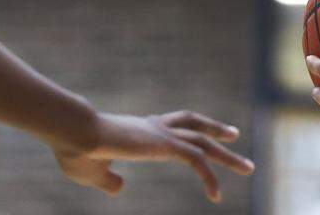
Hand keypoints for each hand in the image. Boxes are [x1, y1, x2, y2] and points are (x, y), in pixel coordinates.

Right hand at [52, 110, 253, 200]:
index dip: (190, 129)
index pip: (173, 125)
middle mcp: (154, 127)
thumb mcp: (93, 172)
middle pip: (194, 126)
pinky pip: (195, 160)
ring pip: (203, 142)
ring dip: (227, 156)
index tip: (206, 134)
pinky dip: (208, 176)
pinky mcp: (163, 145)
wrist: (71, 133)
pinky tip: (216, 195)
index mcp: (140, 130)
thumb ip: (109, 180)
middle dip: (216, 132)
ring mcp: (161, 134)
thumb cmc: (75, 150)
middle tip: (235, 137)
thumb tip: (120, 188)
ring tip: (248, 168)